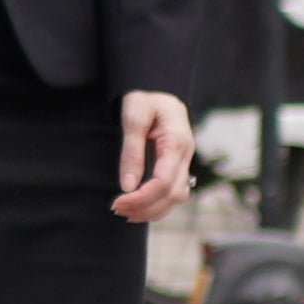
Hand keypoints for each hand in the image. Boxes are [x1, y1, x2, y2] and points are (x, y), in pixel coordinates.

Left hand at [113, 89, 193, 221]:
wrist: (158, 90)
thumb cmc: (145, 100)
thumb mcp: (134, 117)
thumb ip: (131, 151)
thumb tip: (128, 186)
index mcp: (177, 142)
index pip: (164, 182)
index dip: (142, 197)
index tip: (118, 202)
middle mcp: (186, 155)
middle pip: (172, 195)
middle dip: (145, 207)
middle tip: (116, 209)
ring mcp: (185, 161)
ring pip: (177, 198)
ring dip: (153, 210)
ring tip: (125, 213)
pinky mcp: (178, 166)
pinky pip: (174, 192)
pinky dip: (158, 204)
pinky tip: (138, 207)